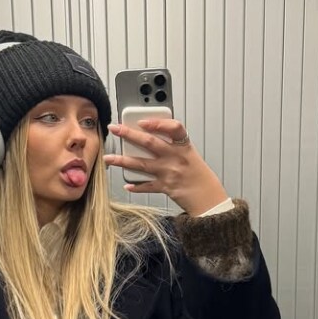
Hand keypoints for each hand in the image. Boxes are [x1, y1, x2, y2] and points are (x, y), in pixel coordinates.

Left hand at [104, 118, 228, 215]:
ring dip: (123, 161)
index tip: (144, 121)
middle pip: (150, 143)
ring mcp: (169, 173)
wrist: (208, 197)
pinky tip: (127, 184)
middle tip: (115, 128)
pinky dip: (136, 186)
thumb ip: (173, 144)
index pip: (174, 128)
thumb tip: (150, 134)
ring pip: (142, 164)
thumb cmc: (198, 175)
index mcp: (184, 146)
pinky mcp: (165, 187)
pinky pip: (147, 186)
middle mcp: (175, 158)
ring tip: (109, 158)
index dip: (158, 123)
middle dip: (129, 134)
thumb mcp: (190, 154)